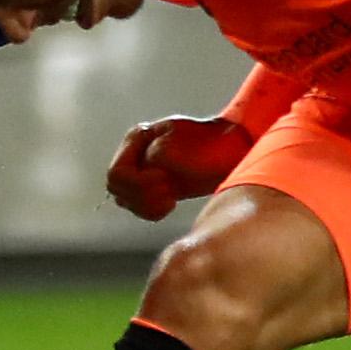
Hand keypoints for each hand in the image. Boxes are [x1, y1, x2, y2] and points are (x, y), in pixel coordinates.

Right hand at [106, 114, 254, 221]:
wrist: (233, 150)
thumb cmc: (211, 145)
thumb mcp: (179, 147)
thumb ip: (155, 158)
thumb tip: (144, 172)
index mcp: (138, 137)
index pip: (116, 175)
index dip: (138, 185)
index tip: (166, 182)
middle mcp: (135, 153)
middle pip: (117, 189)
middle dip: (142, 195)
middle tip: (169, 191)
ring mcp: (142, 169)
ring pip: (125, 200)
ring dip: (147, 205)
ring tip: (171, 198)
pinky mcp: (154, 187)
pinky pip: (139, 208)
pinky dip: (152, 211)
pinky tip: (170, 204)